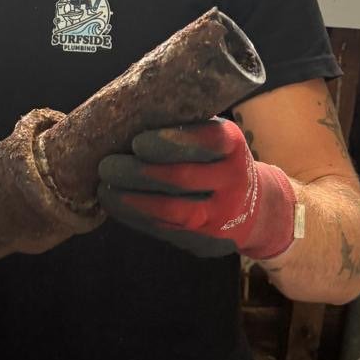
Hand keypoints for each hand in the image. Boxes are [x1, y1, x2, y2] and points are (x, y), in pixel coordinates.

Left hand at [97, 119, 296, 260]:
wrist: (254, 207)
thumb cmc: (216, 160)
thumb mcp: (213, 138)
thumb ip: (183, 129)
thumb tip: (126, 119)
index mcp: (233, 145)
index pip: (206, 141)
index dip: (170, 143)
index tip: (137, 142)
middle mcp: (233, 180)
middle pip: (181, 179)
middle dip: (138, 172)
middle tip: (107, 165)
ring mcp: (221, 215)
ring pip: (171, 210)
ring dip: (131, 199)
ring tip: (104, 187)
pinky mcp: (206, 241)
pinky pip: (165, 230)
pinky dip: (135, 217)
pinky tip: (115, 204)